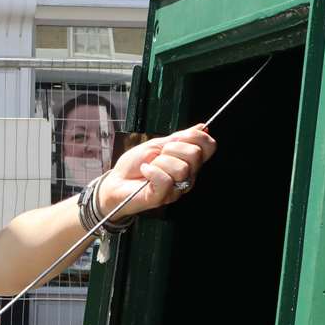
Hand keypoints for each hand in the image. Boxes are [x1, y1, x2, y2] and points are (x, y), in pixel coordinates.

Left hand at [98, 124, 217, 217]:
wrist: (115, 181)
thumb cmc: (135, 164)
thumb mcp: (158, 144)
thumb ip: (180, 137)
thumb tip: (203, 127)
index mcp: (189, 161)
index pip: (209, 146)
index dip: (196, 137)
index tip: (177, 138)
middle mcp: (188, 176)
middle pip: (195, 154)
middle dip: (172, 149)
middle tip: (158, 156)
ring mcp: (177, 188)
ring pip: (181, 168)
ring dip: (159, 162)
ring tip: (150, 167)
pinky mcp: (162, 197)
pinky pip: (166, 179)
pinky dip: (151, 171)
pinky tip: (145, 172)